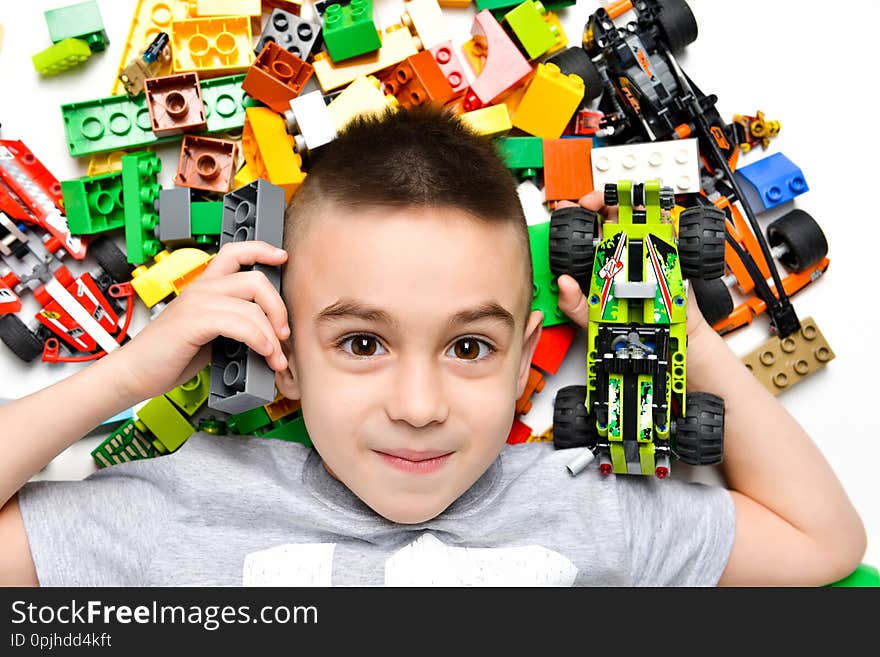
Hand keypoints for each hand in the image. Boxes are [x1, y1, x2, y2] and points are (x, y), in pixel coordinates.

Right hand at [106, 241, 289, 403]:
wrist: (134, 373)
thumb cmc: (168, 356)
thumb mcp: (208, 333)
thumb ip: (233, 324)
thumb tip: (268, 334)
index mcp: (204, 286)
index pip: (235, 252)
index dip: (261, 249)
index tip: (282, 257)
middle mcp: (201, 288)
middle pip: (255, 279)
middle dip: (278, 307)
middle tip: (284, 333)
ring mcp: (196, 303)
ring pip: (252, 306)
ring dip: (272, 335)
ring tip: (276, 357)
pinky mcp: (193, 321)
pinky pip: (240, 324)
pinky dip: (259, 340)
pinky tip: (263, 354)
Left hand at [554, 190, 713, 343]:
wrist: (661, 335)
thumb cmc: (626, 324)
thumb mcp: (592, 316)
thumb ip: (573, 303)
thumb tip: (563, 283)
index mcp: (600, 261)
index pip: (586, 231)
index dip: (576, 214)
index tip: (568, 208)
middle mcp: (621, 251)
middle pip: (610, 214)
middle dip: (599, 201)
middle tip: (591, 203)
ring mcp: (645, 249)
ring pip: (638, 216)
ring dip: (628, 208)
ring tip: (620, 209)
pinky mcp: (668, 252)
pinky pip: (667, 230)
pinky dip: (661, 220)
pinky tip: (651, 220)